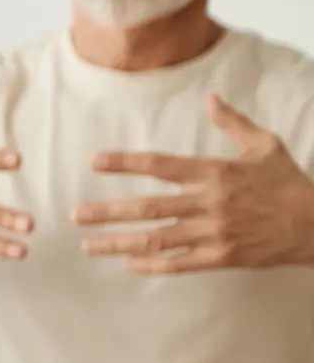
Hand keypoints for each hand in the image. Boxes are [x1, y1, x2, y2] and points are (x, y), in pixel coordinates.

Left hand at [75, 94, 313, 272]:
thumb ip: (233, 122)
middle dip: (108, 212)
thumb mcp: (265, 145)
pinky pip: (178, 264)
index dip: (126, 163)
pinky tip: (127, 264)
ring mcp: (214, 233)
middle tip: (75, 215)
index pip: (161, 165)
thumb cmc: (288, 183)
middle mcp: (210, 203)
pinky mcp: (221, 258)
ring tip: (88, 244)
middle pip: (148, 207)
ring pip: (156, 239)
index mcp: (216, 172)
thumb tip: (211, 97)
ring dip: (118, 243)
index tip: (95, 162)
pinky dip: (151, 266)